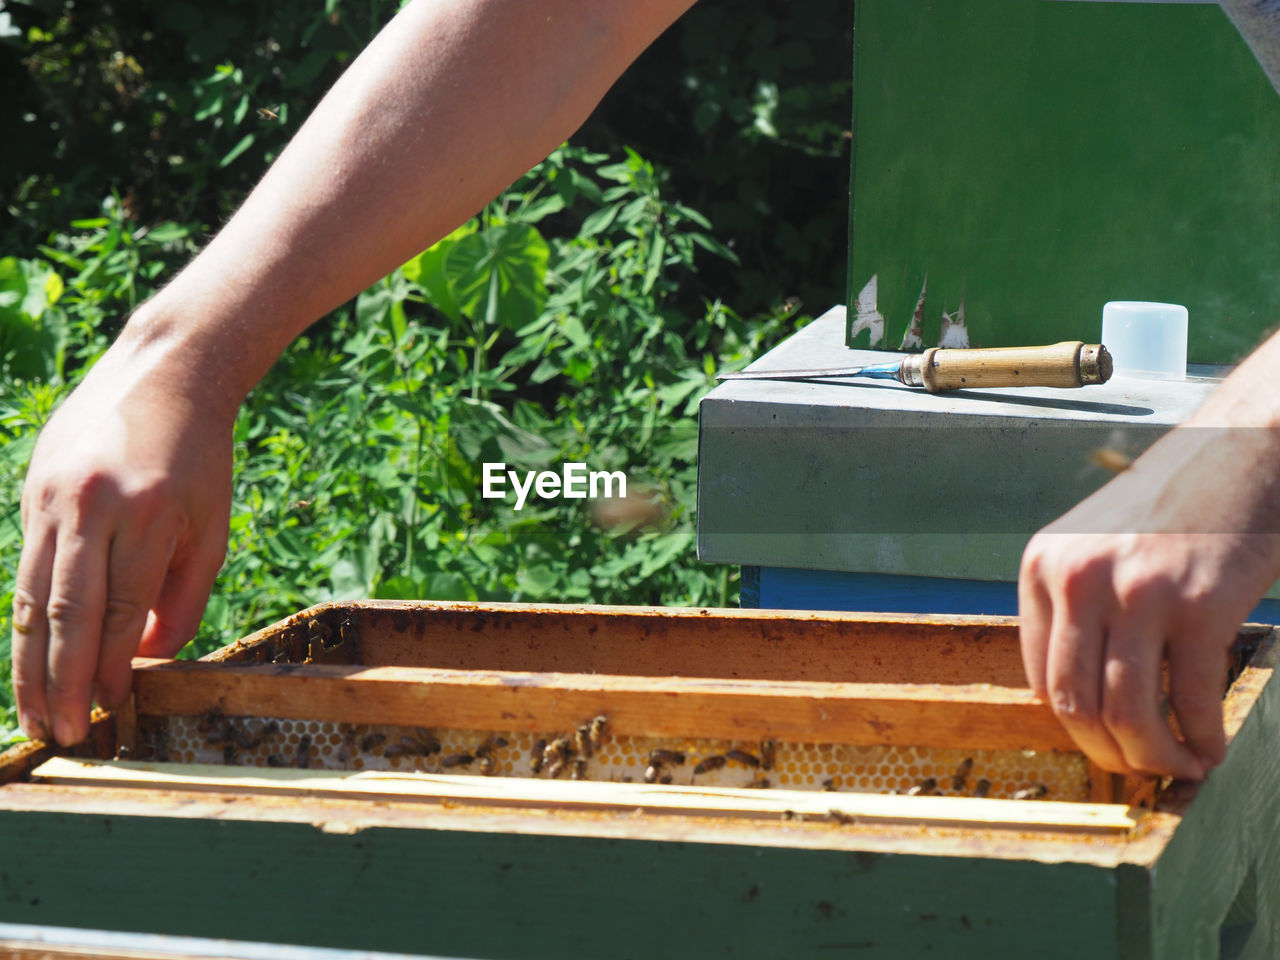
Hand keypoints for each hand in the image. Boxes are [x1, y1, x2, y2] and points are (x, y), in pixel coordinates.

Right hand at [12, 327, 235, 745]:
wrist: (167, 372)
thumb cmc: (201, 458)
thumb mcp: (212, 526)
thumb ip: (184, 595)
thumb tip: (146, 658)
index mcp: (150, 515)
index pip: (120, 610)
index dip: (107, 668)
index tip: (103, 712)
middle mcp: (95, 507)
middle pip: (66, 612)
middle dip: (60, 681)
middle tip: (59, 734)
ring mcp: (56, 496)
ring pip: (30, 595)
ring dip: (29, 662)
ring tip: (31, 713)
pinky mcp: (33, 488)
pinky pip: (23, 565)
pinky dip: (23, 616)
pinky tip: (26, 655)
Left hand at [1019, 422, 1279, 778]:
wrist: (1243, 450)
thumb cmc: (1172, 505)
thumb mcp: (1093, 544)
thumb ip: (1076, 606)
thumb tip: (1078, 697)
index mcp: (1042, 566)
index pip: (1040, 676)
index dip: (1073, 725)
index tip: (1103, 742)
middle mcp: (1078, 579)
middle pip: (1075, 703)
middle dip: (1107, 753)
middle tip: (1138, 771)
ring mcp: (1136, 592)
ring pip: (1126, 713)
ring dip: (1154, 757)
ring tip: (1179, 768)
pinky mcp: (1198, 605)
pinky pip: (1188, 699)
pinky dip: (1201, 739)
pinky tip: (1212, 749)